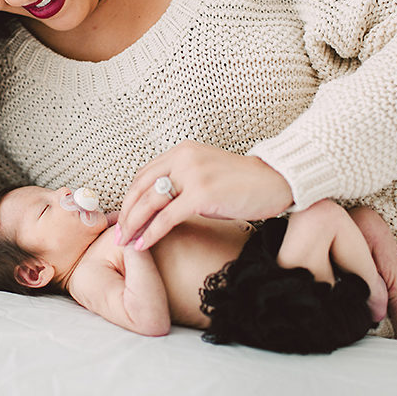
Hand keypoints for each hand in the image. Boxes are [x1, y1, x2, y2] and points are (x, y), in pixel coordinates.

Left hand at [116, 140, 292, 249]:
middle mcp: (184, 158)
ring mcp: (193, 175)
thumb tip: (161, 204)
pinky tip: (143, 244)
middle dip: (126, 213)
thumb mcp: (207, 173)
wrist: (279, 181)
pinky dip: (152, 233)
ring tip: (125, 242)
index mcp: (183, 151)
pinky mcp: (202, 195)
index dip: (130, 197)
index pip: (144, 174)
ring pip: (150, 203)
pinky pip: (167, 218)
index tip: (123, 216)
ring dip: (134, 224)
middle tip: (118, 233)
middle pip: (141, 188)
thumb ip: (184, 180)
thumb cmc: (245, 183)